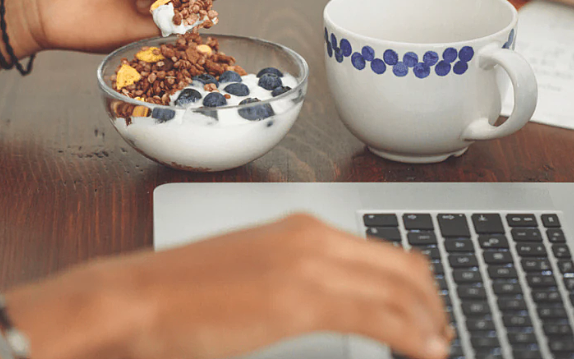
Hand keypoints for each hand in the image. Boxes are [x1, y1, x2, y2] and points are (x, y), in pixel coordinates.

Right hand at [12, 214, 451, 358]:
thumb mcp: (248, 276)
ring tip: (436, 348)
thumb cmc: (178, 293)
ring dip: (428, 322)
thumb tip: (320, 302)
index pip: (382, 253)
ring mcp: (308, 264)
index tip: (426, 315)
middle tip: (440, 335)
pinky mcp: (301, 298)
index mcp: (299, 228)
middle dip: (431, 305)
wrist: (133, 297)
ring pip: (400, 291)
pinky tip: (424, 353)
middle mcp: (311, 236)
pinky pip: (380, 316)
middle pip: (402, 268)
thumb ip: (290, 282)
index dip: (415, 287)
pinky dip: (412, 336)